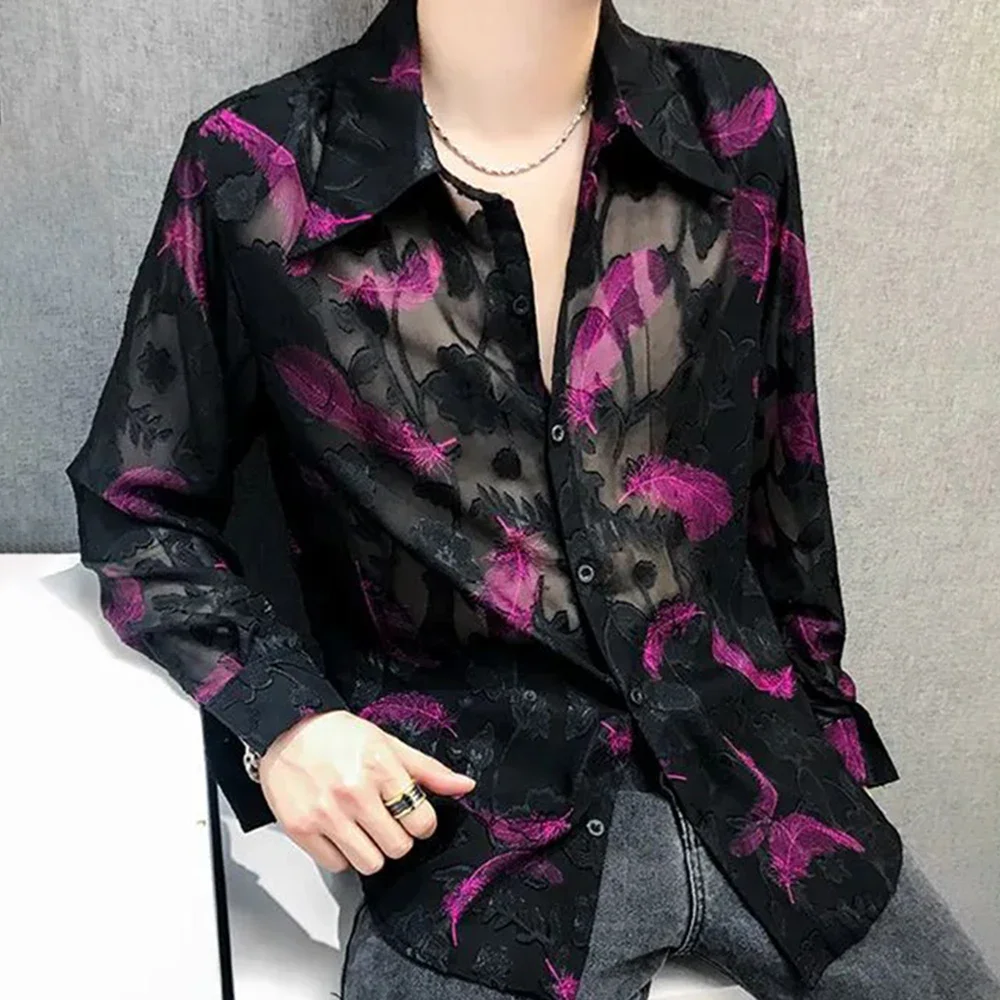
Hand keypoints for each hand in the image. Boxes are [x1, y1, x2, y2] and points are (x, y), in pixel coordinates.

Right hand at [257, 709, 475, 874]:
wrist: (284, 729)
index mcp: (380, 767)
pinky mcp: (301, 829)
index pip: (421, 820)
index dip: (422, 822)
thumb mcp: (387, 743)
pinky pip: (336, 865)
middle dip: (398, 837)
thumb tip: (464, 786)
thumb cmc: (337, 735)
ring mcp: (326, 814)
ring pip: (370, 864)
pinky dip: (342, 854)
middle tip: (386, 820)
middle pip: (398, 847)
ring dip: (372, 851)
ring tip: (364, 829)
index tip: (414, 816)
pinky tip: (340, 831)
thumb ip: (427, 769)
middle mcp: (354, 792)